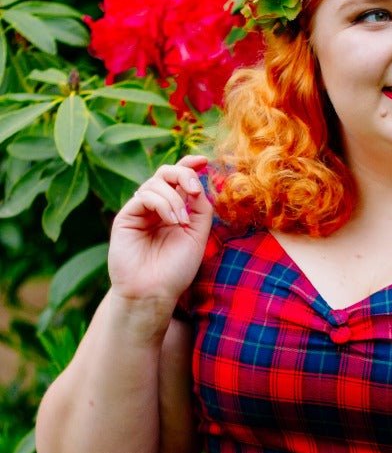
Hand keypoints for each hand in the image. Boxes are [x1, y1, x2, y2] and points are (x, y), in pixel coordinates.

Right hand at [108, 155, 213, 304]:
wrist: (154, 292)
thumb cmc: (176, 269)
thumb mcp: (197, 235)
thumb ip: (200, 208)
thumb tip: (198, 183)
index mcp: (173, 210)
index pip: (179, 180)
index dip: (189, 165)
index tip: (204, 160)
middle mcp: (156, 208)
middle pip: (166, 173)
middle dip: (183, 174)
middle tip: (194, 190)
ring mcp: (140, 211)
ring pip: (156, 182)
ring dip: (174, 198)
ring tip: (181, 222)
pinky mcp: (126, 216)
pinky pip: (144, 196)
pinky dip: (162, 203)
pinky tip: (171, 221)